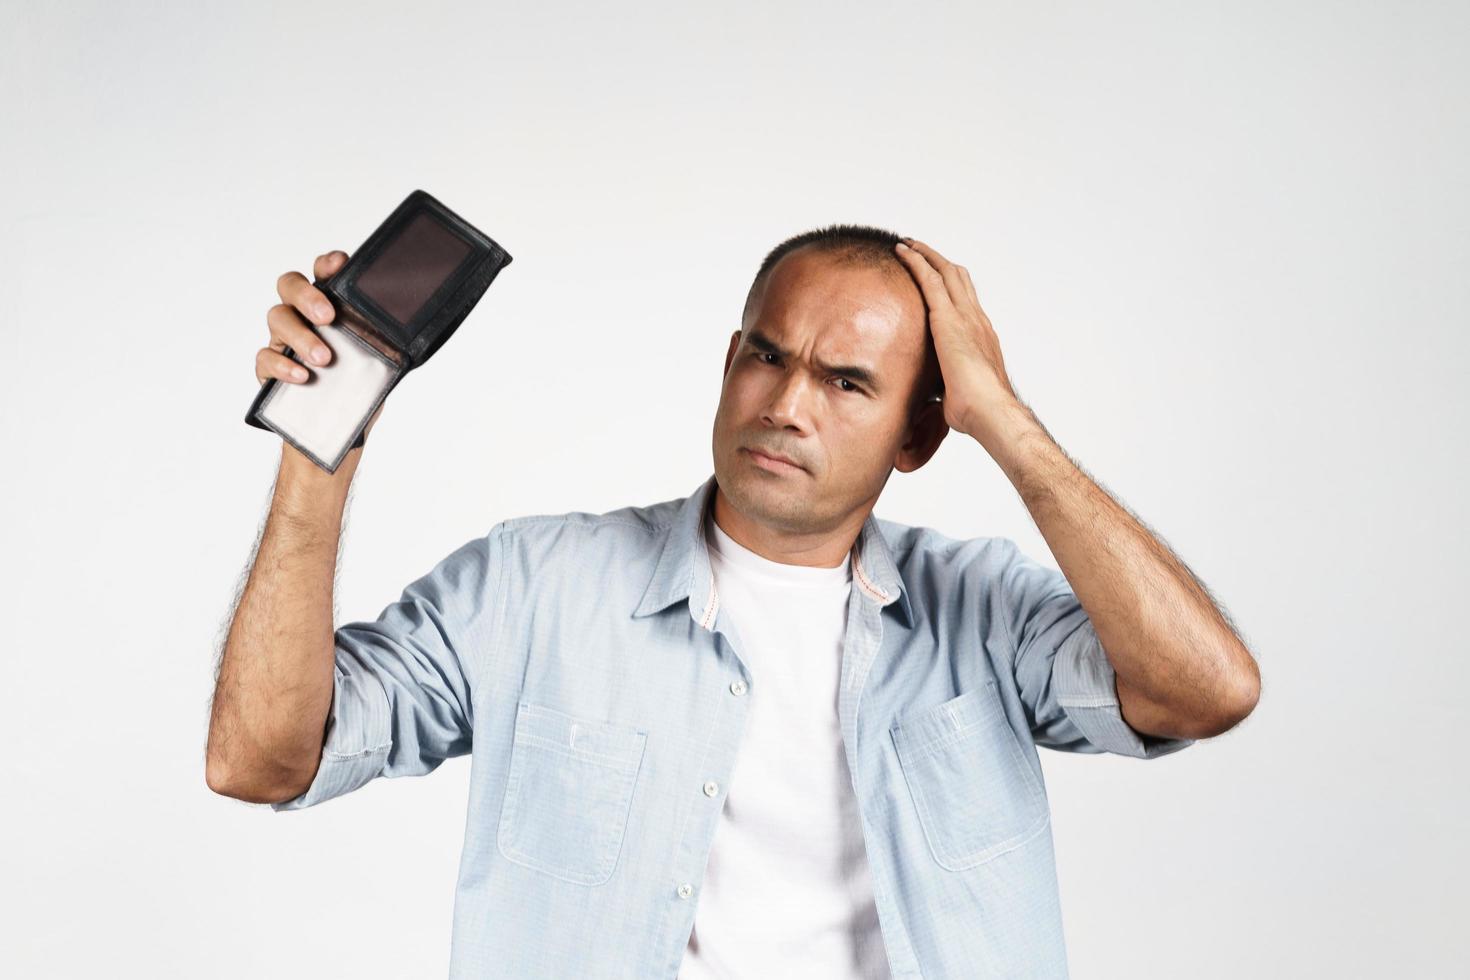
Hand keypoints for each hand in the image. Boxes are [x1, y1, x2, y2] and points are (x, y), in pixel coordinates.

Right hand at [258, 249, 383, 444]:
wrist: (341, 431)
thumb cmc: (359, 389)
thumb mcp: (379, 362)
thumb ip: (383, 342)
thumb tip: (408, 333)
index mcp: (330, 308)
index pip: (324, 274)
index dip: (328, 264)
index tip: (339, 263)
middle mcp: (303, 317)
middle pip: (290, 285)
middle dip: (307, 296)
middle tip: (327, 317)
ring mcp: (283, 340)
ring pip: (277, 317)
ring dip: (301, 336)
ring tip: (324, 359)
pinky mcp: (269, 368)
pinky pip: (264, 357)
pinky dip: (282, 365)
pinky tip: (302, 376)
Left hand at [893, 237, 1019, 439]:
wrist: (990, 410)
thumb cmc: (977, 412)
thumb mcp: (959, 395)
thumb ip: (948, 390)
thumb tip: (937, 404)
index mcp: (982, 338)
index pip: (967, 304)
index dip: (952, 288)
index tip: (937, 280)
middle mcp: (977, 320)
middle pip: (960, 279)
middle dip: (939, 262)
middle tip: (920, 251)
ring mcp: (965, 316)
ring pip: (946, 272)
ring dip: (926, 255)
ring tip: (908, 244)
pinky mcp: (948, 318)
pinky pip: (930, 279)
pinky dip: (916, 261)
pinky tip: (902, 251)